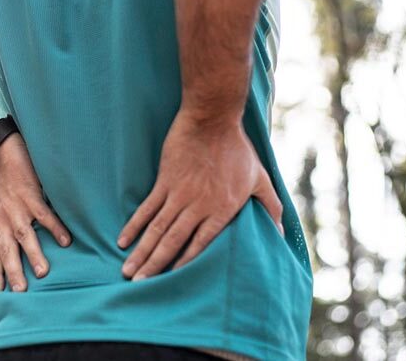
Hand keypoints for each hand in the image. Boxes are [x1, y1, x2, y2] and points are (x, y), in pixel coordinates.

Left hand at [0, 131, 72, 291]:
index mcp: (0, 225)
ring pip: (24, 236)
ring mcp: (18, 208)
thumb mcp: (2, 209)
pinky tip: (66, 241)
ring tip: (43, 273)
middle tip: (21, 293)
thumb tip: (18, 249)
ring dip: (33, 254)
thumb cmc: (6, 184)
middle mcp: (6, 220)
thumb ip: (8, 228)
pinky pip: (43, 215)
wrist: (1, 153)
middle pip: (8, 251)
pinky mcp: (30, 195)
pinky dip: (54, 228)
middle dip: (13, 272)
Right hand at [116, 107, 283, 280]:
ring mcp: (178, 194)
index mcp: (221, 210)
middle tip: (139, 285)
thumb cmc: (238, 148)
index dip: (184, 264)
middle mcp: (198, 206)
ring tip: (129, 271)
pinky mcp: (164, 181)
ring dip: (142, 251)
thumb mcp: (260, 178)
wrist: (212, 120)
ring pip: (157, 229)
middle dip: (155, 265)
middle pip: (173, 242)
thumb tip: (281, 231)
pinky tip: (124, 240)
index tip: (171, 282)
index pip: (200, 244)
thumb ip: (271, 206)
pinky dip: (134, 225)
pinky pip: (147, 208)